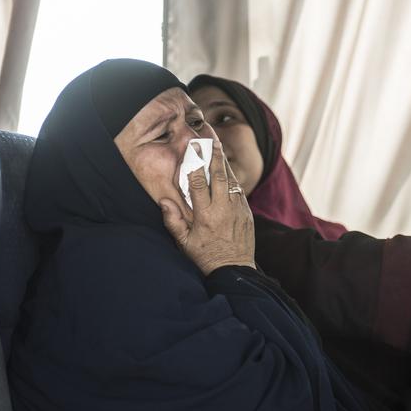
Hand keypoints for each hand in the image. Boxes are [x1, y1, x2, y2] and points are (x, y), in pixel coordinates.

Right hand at [160, 140, 255, 274]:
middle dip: (214, 155)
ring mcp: (237, 210)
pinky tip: (226, 170)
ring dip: (224, 163)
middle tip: (211, 139)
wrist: (233, 271)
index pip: (199, 184)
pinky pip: (239, 191)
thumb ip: (172, 221)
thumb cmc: (205, 257)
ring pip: (231, 180)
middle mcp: (223, 210)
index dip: (195, 165)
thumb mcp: (184, 242)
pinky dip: (232, 179)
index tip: (192, 149)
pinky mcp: (247, 213)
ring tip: (218, 146)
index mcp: (205, 215)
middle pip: (219, 176)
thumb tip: (163, 201)